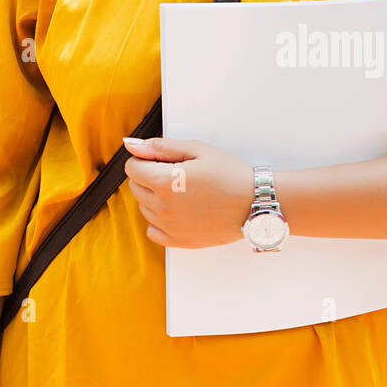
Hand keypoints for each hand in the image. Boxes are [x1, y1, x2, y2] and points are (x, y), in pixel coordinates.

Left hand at [123, 135, 252, 247]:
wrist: (256, 203)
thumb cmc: (230, 174)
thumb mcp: (198, 150)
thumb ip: (161, 147)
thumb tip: (131, 145)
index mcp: (165, 181)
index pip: (132, 168)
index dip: (146, 160)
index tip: (165, 160)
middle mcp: (163, 207)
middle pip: (135, 188)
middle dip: (149, 177)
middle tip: (178, 174)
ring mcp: (170, 227)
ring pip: (143, 208)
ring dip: (155, 198)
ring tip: (183, 192)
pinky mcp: (179, 241)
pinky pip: (152, 231)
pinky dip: (159, 221)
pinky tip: (178, 211)